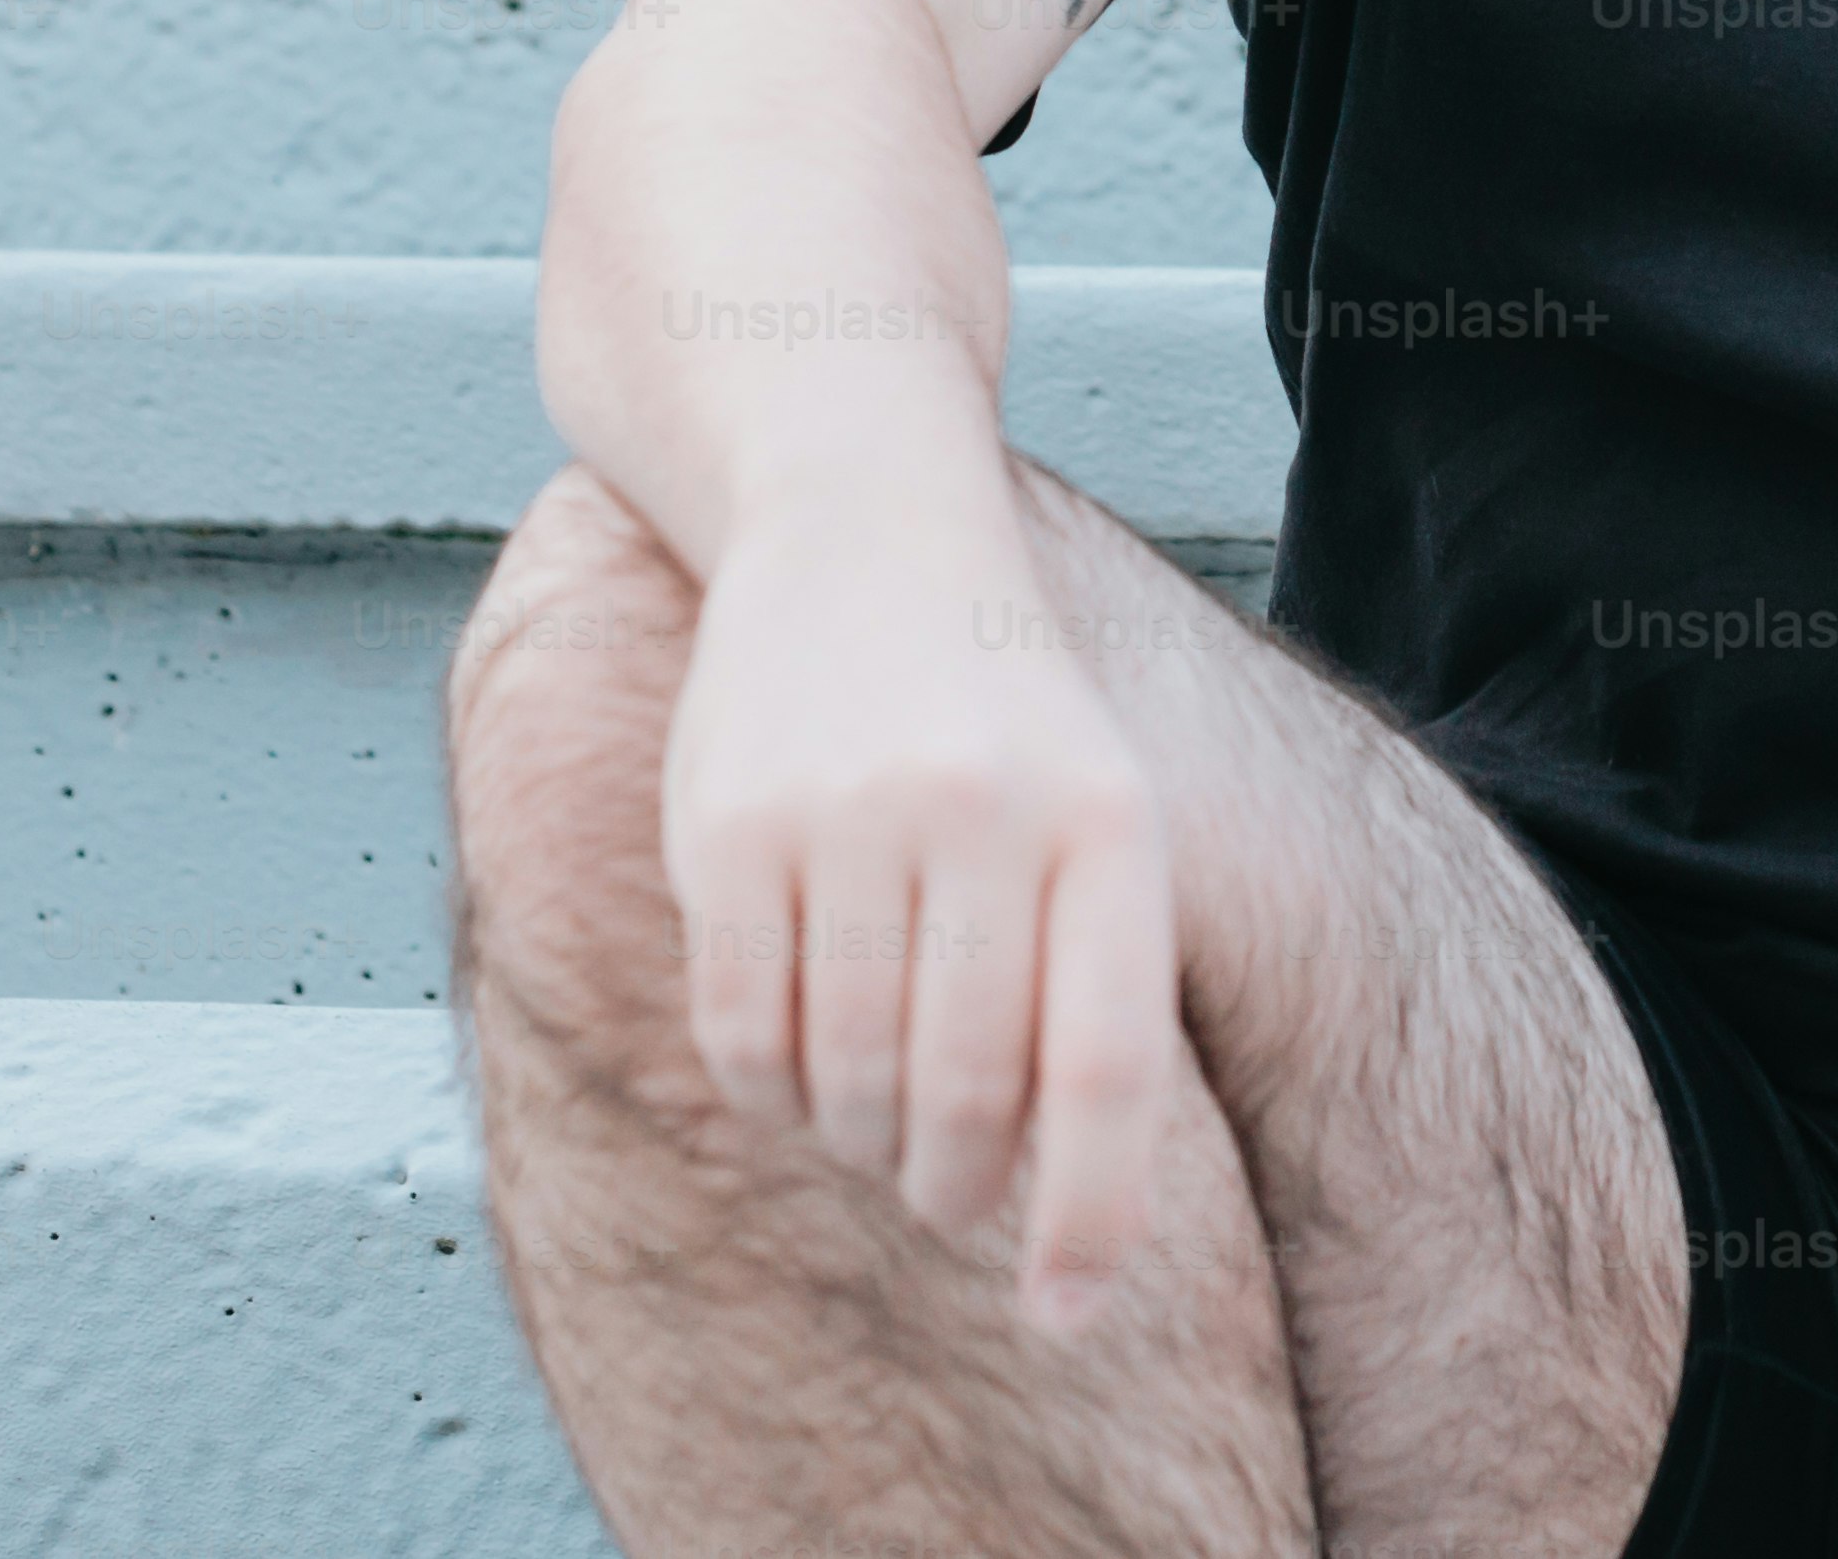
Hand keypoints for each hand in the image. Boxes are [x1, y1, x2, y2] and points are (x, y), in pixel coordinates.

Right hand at [653, 465, 1180, 1323]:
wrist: (863, 522)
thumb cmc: (1003, 711)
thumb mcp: (1098, 809)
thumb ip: (1090, 981)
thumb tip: (1059, 1208)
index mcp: (1109, 825)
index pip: (1106, 1073)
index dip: (1089, 1219)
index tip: (1064, 1315)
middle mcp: (984, 814)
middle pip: (965, 1100)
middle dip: (957, 1186)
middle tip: (951, 1197)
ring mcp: (849, 815)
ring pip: (848, 1081)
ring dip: (860, 1140)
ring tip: (876, 1115)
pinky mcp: (728, 823)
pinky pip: (743, 1037)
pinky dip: (771, 1092)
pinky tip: (796, 1068)